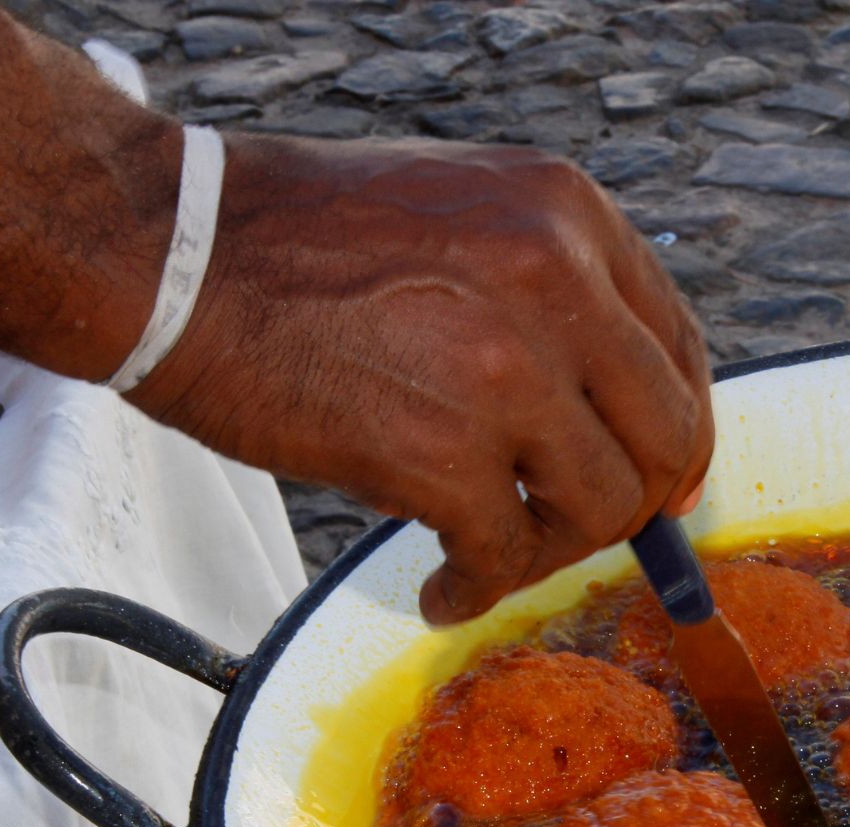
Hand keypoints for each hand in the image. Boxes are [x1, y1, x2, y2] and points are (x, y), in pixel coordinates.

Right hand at [129, 136, 712, 624]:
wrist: (170, 249)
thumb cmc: (299, 239)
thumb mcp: (464, 215)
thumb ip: (549, 292)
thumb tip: (612, 407)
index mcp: (570, 217)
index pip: (679, 347)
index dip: (679, 430)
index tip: (665, 480)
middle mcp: (559, 284)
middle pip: (666, 437)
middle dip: (638, 504)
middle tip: (584, 532)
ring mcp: (507, 370)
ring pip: (602, 507)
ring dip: (552, 551)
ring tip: (492, 555)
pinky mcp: (442, 453)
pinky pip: (505, 555)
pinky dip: (478, 587)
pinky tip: (443, 587)